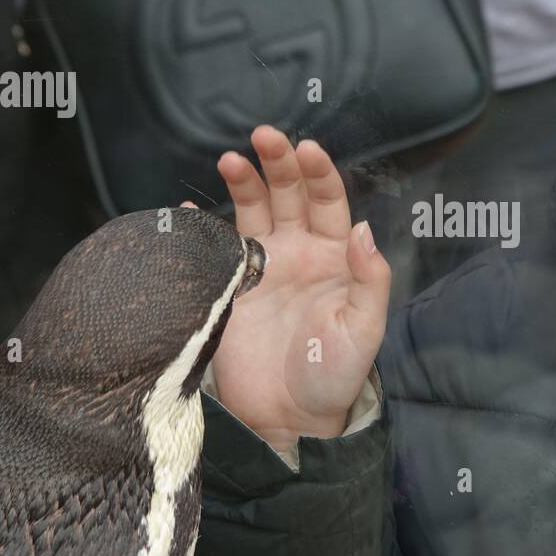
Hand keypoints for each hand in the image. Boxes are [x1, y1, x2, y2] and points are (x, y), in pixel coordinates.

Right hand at [206, 126, 390, 453]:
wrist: (289, 418)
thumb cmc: (336, 375)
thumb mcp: (364, 330)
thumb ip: (368, 280)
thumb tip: (362, 229)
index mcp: (333, 257)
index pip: (328, 201)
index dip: (319, 173)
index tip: (308, 150)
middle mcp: (297, 252)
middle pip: (288, 194)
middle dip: (278, 163)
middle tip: (265, 136)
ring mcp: (260, 267)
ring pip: (251, 210)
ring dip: (243, 182)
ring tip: (231, 160)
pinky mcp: (228, 287)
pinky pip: (212, 247)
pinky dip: (198, 226)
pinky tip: (188, 209)